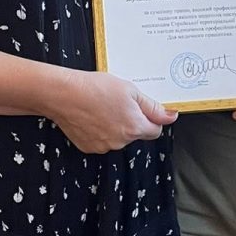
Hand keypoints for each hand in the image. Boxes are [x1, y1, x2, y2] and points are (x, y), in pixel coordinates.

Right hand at [47, 70, 177, 152]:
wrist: (64, 94)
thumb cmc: (95, 88)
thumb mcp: (130, 90)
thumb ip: (153, 107)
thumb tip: (171, 116)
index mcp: (135, 127)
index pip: (155, 131)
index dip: (151, 119)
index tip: (142, 109)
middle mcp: (121, 141)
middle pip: (135, 134)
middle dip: (131, 121)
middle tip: (117, 103)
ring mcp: (104, 146)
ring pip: (118, 138)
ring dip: (115, 127)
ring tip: (101, 108)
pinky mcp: (89, 147)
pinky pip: (101, 141)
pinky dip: (99, 132)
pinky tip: (92, 117)